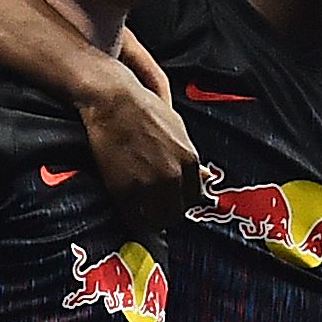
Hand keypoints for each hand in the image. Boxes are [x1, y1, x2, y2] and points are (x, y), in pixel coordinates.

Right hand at [80, 33, 200, 240]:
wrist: (113, 101)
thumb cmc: (143, 110)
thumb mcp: (178, 129)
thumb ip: (191, 158)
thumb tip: (207, 177)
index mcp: (190, 161)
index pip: (194, 198)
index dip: (180, 200)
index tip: (170, 201)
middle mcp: (174, 176)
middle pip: (177, 212)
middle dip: (166, 212)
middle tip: (154, 209)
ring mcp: (151, 184)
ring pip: (157, 220)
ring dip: (150, 218)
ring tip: (140, 210)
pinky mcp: (127, 190)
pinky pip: (135, 217)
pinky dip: (132, 217)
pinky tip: (127, 207)